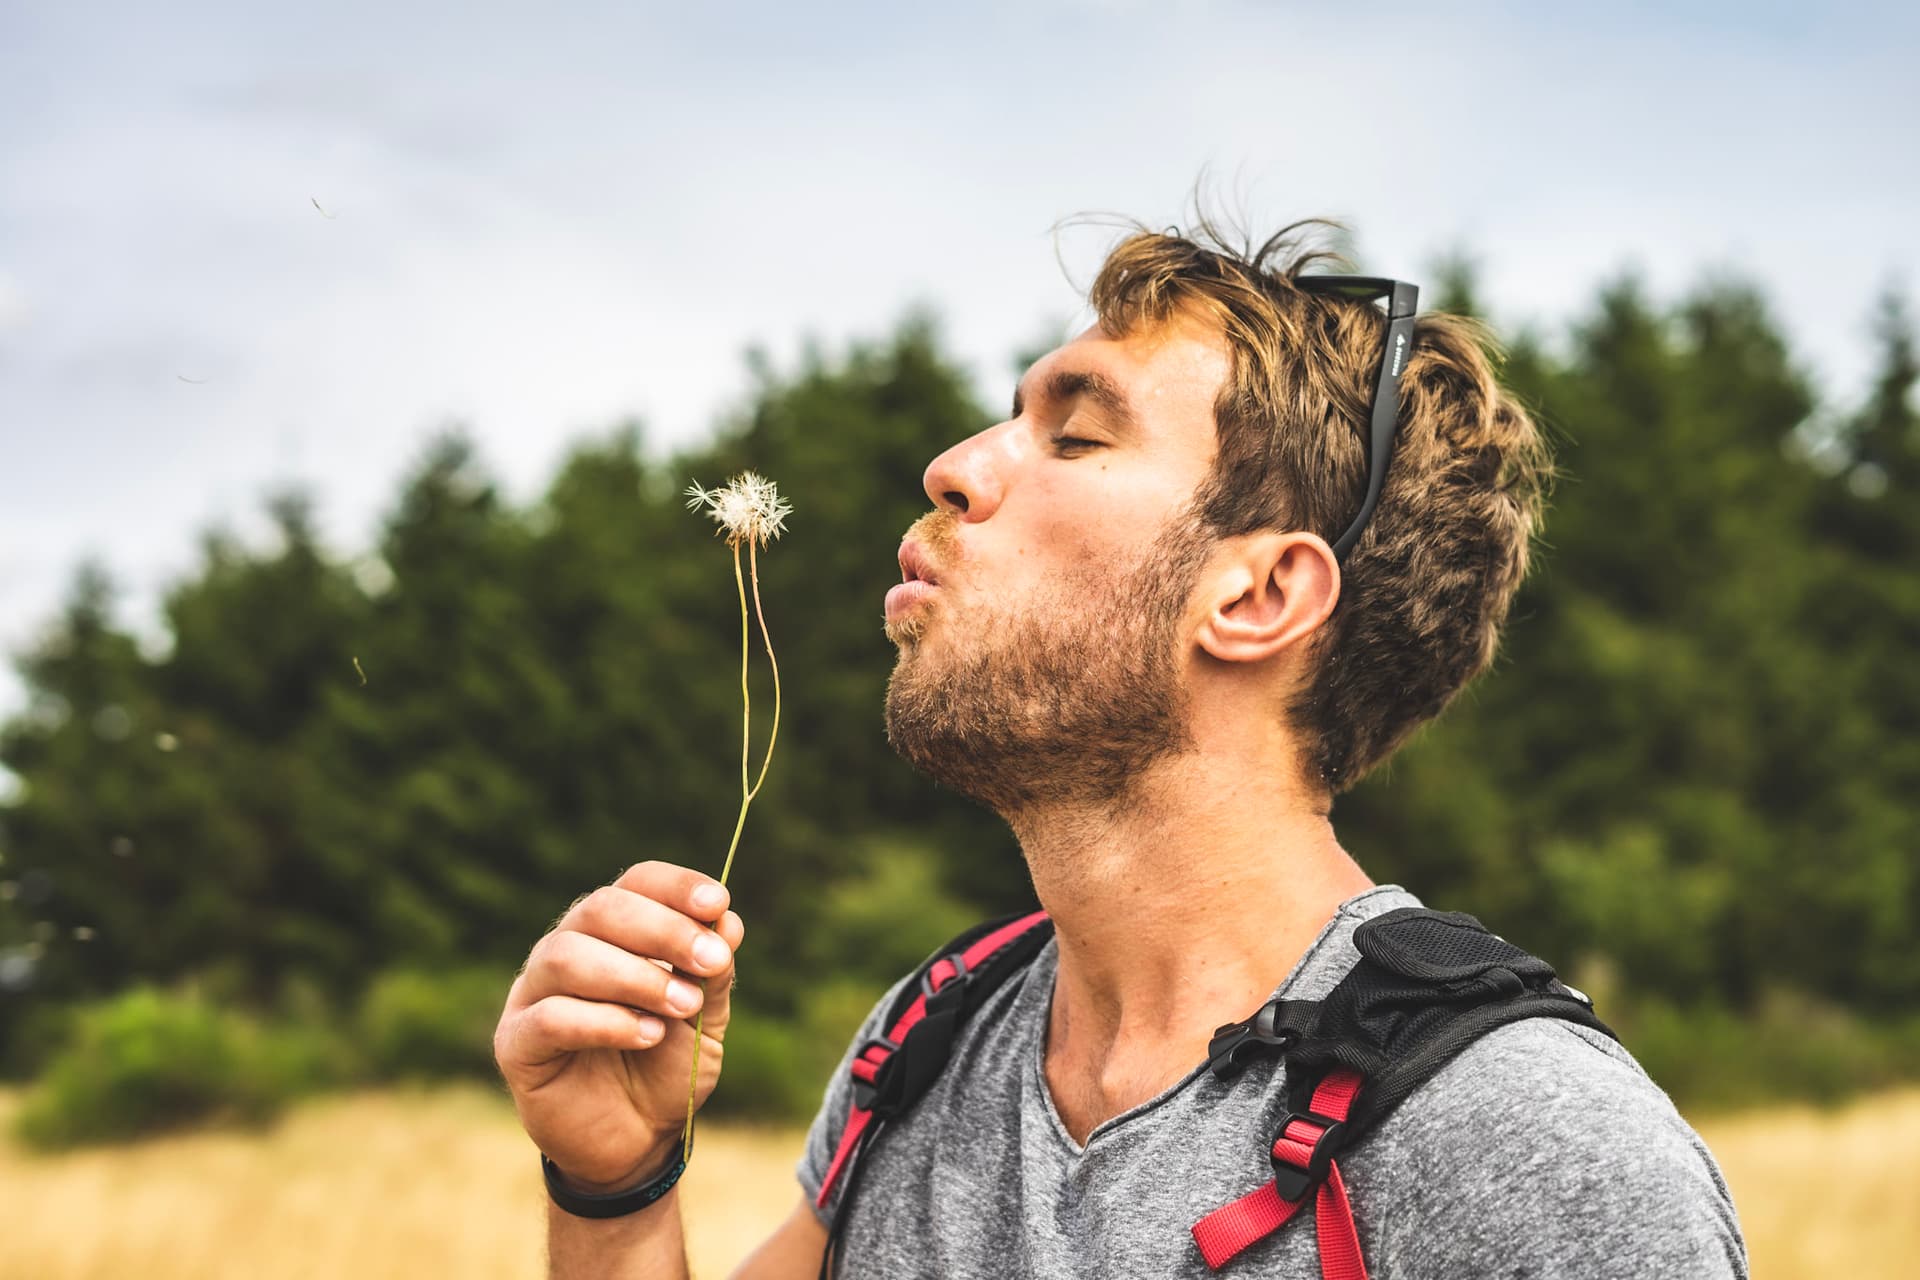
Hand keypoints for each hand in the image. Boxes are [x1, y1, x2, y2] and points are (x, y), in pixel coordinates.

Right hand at [495, 861, 743, 1192]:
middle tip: (711, 961)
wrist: (636, 1140)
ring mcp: (533, 993)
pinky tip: (649, 1034)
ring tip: (682, 1006)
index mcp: (612, 930)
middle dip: (663, 930)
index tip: (718, 904)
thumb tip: (728, 921)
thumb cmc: (666, 1066)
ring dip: (635, 976)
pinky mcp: (515, 1043)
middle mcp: (566, 947)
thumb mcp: (705, 1017)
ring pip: (567, 956)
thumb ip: (713, 972)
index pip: (636, 882)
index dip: (676, 886)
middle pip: (601, 909)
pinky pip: (550, 1017)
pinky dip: (606, 1021)